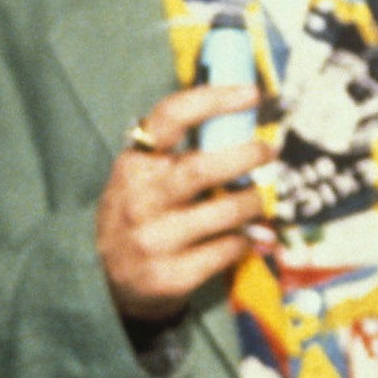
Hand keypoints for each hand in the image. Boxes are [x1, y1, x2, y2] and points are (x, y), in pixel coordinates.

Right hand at [95, 85, 272, 321]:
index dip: (213, 99)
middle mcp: (138, 200)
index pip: (170, 118)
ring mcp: (152, 240)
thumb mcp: (144, 177)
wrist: (107, 284)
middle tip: (270, 151)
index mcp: (134, 164)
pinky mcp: (170, 276)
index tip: (251, 93)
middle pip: (201, 168)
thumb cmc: (142, 214)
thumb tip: (245, 117)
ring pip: (225, 211)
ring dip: (255, 201)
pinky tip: (247, 236)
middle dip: (246, 156)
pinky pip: (228, 249)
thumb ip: (180, 151)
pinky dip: (247, 239)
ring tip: (261, 199)